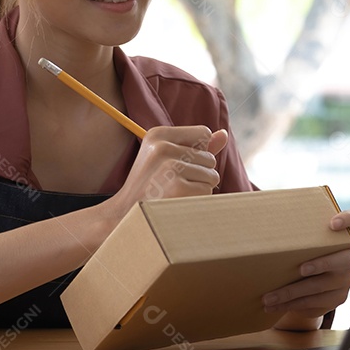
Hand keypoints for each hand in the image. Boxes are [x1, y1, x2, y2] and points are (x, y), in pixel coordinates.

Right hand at [107, 126, 227, 217]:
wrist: (125, 215)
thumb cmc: (150, 185)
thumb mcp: (167, 157)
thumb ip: (196, 146)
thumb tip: (224, 135)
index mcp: (157, 134)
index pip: (204, 133)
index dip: (199, 151)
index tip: (176, 164)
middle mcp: (162, 147)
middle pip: (210, 157)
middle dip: (199, 173)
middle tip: (172, 183)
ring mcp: (170, 168)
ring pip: (211, 176)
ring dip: (198, 189)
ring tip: (174, 193)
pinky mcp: (177, 188)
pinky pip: (207, 192)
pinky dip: (197, 201)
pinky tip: (176, 203)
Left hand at [265, 208, 349, 329]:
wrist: (306, 285)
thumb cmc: (299, 254)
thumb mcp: (298, 242)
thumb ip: (292, 230)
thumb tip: (256, 213)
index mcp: (341, 234)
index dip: (349, 219)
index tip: (333, 223)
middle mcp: (349, 256)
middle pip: (347, 257)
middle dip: (323, 263)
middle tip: (301, 269)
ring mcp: (345, 278)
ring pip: (322, 285)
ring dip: (292, 291)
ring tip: (269, 297)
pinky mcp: (338, 298)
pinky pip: (315, 301)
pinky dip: (292, 304)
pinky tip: (274, 306)